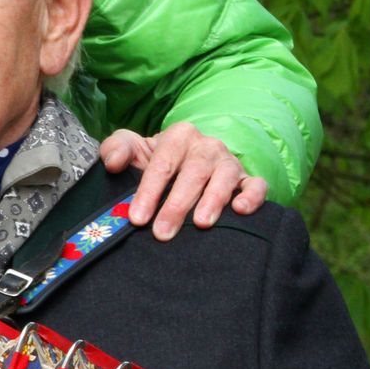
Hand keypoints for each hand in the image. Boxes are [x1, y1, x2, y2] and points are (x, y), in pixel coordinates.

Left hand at [99, 122, 267, 240]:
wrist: (186, 159)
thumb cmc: (156, 159)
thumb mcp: (133, 149)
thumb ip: (117, 149)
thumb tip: (113, 162)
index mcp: (179, 136)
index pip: (162, 164)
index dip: (148, 192)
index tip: (137, 218)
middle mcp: (207, 146)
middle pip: (193, 172)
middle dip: (177, 204)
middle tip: (162, 232)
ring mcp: (229, 162)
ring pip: (225, 177)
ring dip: (214, 200)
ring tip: (202, 224)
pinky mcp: (247, 179)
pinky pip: (257, 185)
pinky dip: (253, 196)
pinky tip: (240, 211)